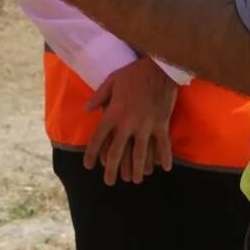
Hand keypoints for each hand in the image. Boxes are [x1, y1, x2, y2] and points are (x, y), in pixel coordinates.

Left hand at [83, 58, 177, 185]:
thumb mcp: (111, 81)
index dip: (92, 153)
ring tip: (136, 180)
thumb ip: (99, 97)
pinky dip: (164, 157)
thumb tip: (86, 110)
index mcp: (114, 113)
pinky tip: (164, 169)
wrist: (160, 67)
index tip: (88, 165)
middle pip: (118, 152)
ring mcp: (146, 126)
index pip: (99, 138)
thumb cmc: (134, 73)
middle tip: (109, 182)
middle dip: (112, 169)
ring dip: (138, 169)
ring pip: (141, 154)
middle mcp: (128, 124)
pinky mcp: (162, 124)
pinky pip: (163, 145)